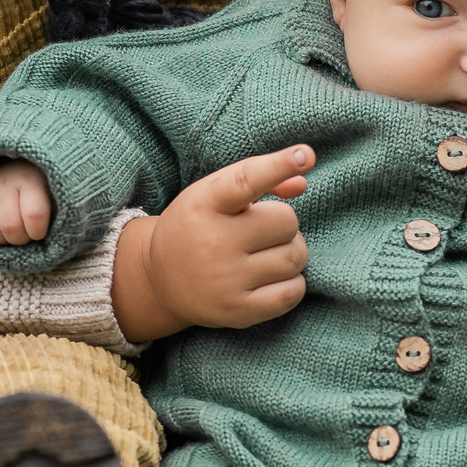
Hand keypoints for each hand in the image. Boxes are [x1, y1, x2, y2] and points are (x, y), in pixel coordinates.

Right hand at [0, 159, 52, 246]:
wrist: (17, 169)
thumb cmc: (42, 189)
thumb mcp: (56, 196)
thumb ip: (58, 215)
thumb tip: (54, 241)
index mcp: (31, 179)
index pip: (34, 213)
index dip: (38, 231)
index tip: (41, 232)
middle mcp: (5, 181)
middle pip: (10, 225)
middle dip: (21, 240)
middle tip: (27, 236)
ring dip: (3, 240)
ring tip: (12, 234)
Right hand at [111, 146, 314, 341]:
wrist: (161, 280)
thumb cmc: (198, 226)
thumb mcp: (215, 193)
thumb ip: (258, 177)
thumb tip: (302, 182)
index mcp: (205, 205)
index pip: (246, 181)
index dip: (278, 166)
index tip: (306, 154)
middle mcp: (214, 242)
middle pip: (286, 221)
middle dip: (283, 222)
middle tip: (263, 229)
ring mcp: (226, 281)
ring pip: (295, 257)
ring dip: (292, 251)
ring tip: (267, 251)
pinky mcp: (238, 312)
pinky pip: (293, 292)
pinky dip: (293, 282)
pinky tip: (272, 276)